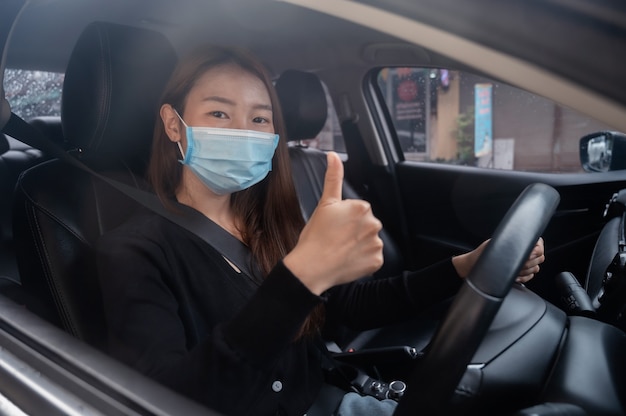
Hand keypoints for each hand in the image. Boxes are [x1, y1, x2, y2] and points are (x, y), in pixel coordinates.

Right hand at [283, 152, 383, 294]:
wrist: (312, 267)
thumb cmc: (315, 237)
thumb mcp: (324, 203)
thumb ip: (333, 177)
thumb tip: (333, 155)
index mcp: (362, 207)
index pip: (358, 210)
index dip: (345, 218)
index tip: (334, 226)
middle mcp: (373, 224)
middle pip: (366, 224)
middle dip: (354, 230)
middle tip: (336, 238)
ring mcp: (376, 244)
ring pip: (370, 241)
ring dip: (359, 245)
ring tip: (341, 250)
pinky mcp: (376, 261)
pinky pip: (373, 258)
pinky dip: (363, 260)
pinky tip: (349, 260)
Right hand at [452, 237, 544, 282]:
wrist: (473, 266)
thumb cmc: (483, 253)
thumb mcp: (495, 241)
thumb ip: (510, 239)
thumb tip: (525, 238)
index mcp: (515, 252)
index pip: (538, 250)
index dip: (538, 245)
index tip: (534, 242)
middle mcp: (518, 264)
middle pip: (539, 259)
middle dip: (537, 254)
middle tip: (531, 248)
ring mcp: (517, 273)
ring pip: (536, 268)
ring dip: (533, 263)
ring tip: (526, 258)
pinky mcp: (515, 279)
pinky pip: (529, 277)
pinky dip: (529, 273)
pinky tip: (523, 268)